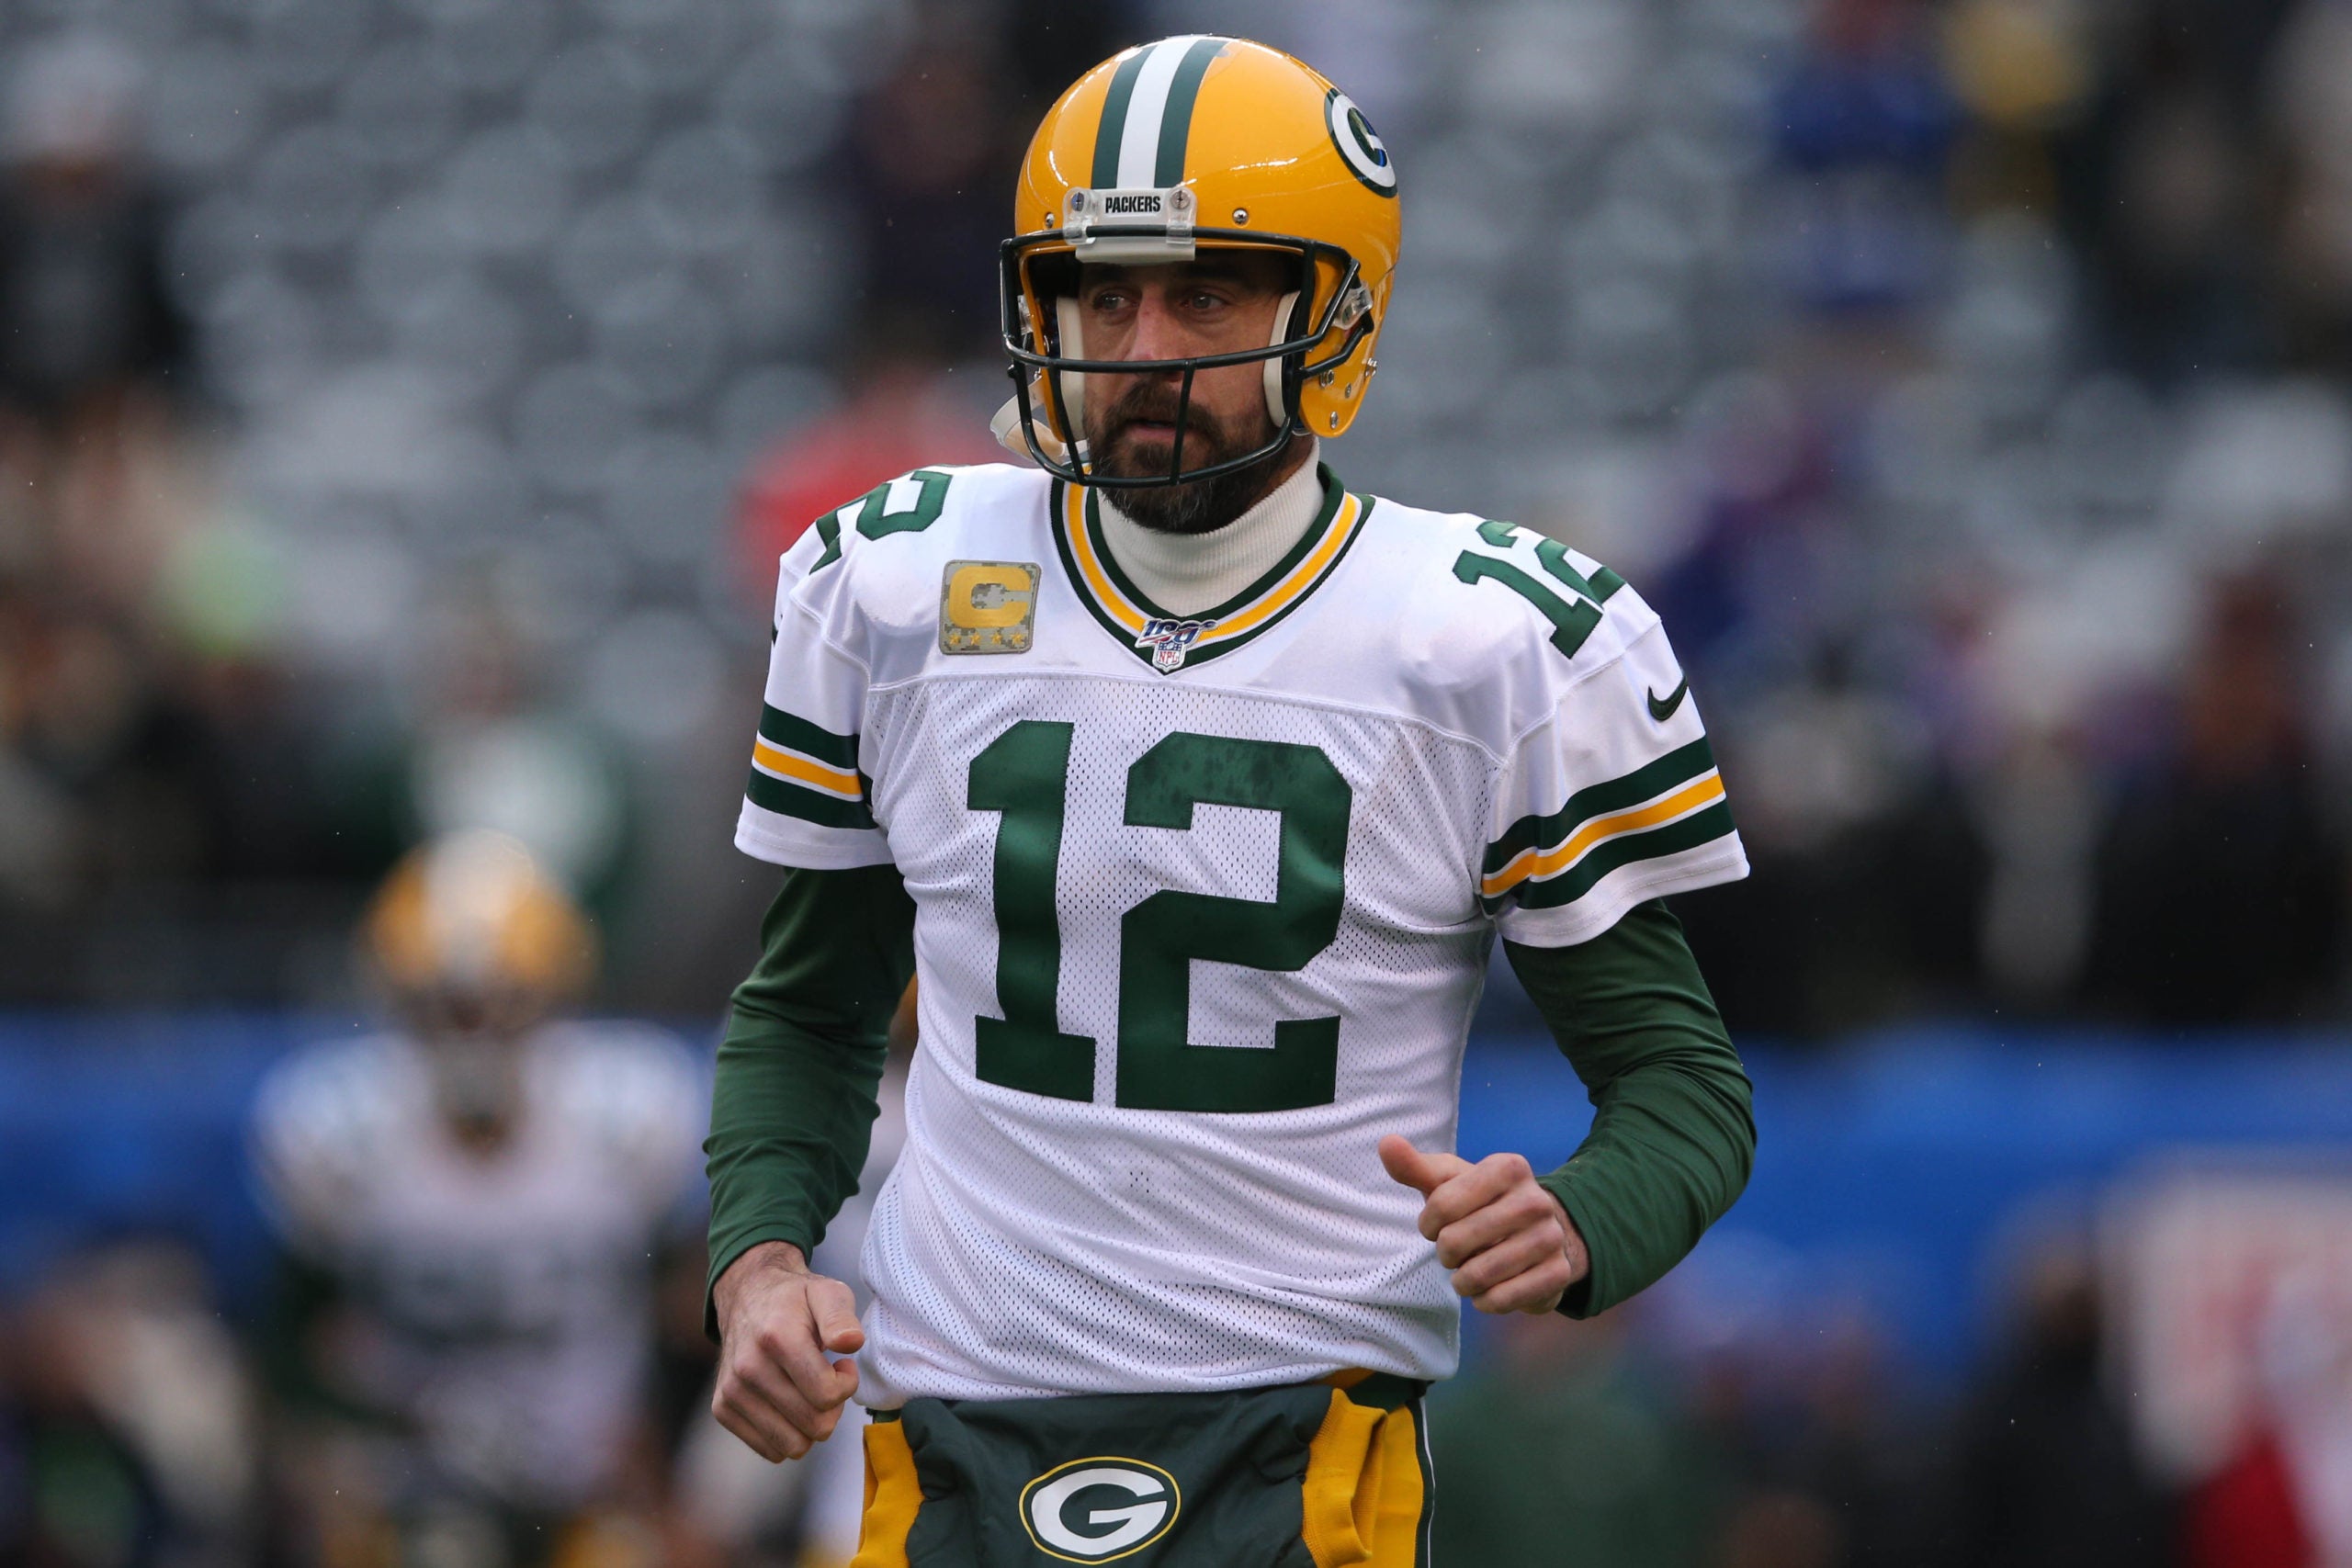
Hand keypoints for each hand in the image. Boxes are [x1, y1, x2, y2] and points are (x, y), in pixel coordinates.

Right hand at [711, 1241, 863, 1460]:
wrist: (747, 1297)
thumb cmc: (796, 1300)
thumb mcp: (827, 1293)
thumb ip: (841, 1316)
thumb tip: (851, 1342)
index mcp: (777, 1337)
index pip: (826, 1394)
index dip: (847, 1384)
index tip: (843, 1365)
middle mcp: (748, 1367)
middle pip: (814, 1425)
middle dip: (832, 1408)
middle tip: (827, 1381)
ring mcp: (731, 1391)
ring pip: (793, 1446)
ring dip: (810, 1425)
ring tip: (809, 1393)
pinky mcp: (722, 1409)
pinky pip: (770, 1450)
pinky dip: (788, 1434)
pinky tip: (788, 1403)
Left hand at [1378, 1136, 1588, 1314]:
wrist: (1541, 1232)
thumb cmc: (1482, 1204)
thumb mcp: (1450, 1182)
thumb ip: (1415, 1166)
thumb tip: (1387, 1143)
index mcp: (1508, 1168)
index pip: (1441, 1204)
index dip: (1428, 1223)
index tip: (1437, 1225)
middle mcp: (1535, 1200)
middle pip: (1455, 1242)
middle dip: (1445, 1254)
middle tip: (1456, 1251)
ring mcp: (1551, 1238)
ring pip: (1478, 1275)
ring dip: (1462, 1281)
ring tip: (1469, 1271)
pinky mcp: (1558, 1274)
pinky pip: (1502, 1299)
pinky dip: (1485, 1301)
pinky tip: (1490, 1289)